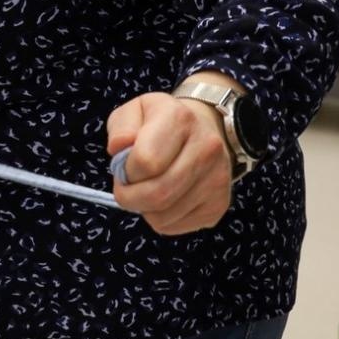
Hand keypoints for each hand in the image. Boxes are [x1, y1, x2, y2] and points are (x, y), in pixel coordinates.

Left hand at [107, 76, 238, 234]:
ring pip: (164, 216)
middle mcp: (206, 148)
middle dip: (130, 198)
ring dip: (144, 209)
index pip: (145, 161)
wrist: (203, 129)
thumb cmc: (160, 123)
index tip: (124, 167)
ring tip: (148, 188)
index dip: (126, 171)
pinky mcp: (219, 205)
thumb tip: (119, 150)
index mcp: (180, 119)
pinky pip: (175, 227)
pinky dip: (160, 218)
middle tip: (126, 188)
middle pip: (157, 194)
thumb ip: (120, 129)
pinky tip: (165, 197)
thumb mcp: (133, 112)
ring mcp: (217, 179)